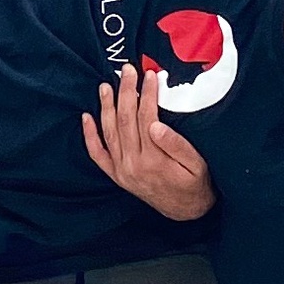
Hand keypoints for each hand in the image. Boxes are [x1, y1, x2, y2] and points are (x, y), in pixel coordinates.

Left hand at [82, 61, 217, 218]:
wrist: (186, 212)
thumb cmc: (195, 185)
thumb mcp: (197, 165)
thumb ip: (177, 145)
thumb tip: (155, 125)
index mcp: (154, 160)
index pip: (146, 117)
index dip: (147, 94)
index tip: (150, 75)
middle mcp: (133, 165)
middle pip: (125, 120)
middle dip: (126, 92)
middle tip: (127, 70)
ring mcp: (122, 171)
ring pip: (109, 132)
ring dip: (106, 107)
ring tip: (106, 86)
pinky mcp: (116, 175)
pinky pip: (98, 154)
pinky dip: (90, 135)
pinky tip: (86, 117)